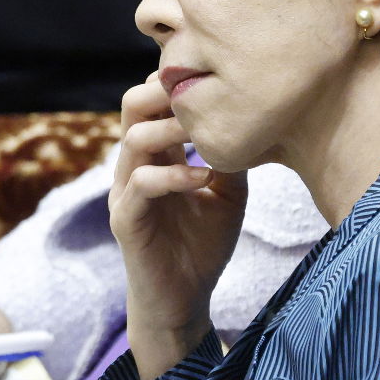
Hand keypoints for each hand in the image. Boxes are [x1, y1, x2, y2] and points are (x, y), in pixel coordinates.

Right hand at [110, 71, 247, 379]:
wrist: (184, 301)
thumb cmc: (202, 245)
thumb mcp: (227, 192)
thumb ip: (229, 157)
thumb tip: (253, 121)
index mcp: (155, 154)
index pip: (153, 100)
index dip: (176, 83)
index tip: (215, 79)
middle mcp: (134, 165)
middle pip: (131, 105)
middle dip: (164, 93)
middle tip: (202, 93)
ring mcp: (125, 191)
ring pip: (134, 139)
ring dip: (172, 131)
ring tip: (207, 136)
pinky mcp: (126, 220)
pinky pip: (142, 184)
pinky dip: (174, 176)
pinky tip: (204, 178)